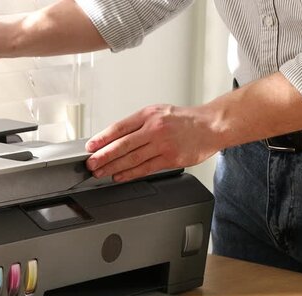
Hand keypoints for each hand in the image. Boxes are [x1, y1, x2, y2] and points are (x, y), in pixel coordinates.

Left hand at [85, 104, 220, 181]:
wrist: (211, 125)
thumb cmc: (183, 120)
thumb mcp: (158, 112)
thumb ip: (137, 124)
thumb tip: (113, 139)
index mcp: (148, 115)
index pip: (119, 127)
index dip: (102, 138)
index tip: (90, 146)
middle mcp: (154, 128)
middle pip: (123, 145)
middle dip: (103, 156)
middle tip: (90, 164)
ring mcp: (163, 144)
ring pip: (132, 158)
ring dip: (113, 167)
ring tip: (100, 172)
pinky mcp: (171, 159)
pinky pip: (146, 168)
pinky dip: (129, 174)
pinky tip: (119, 176)